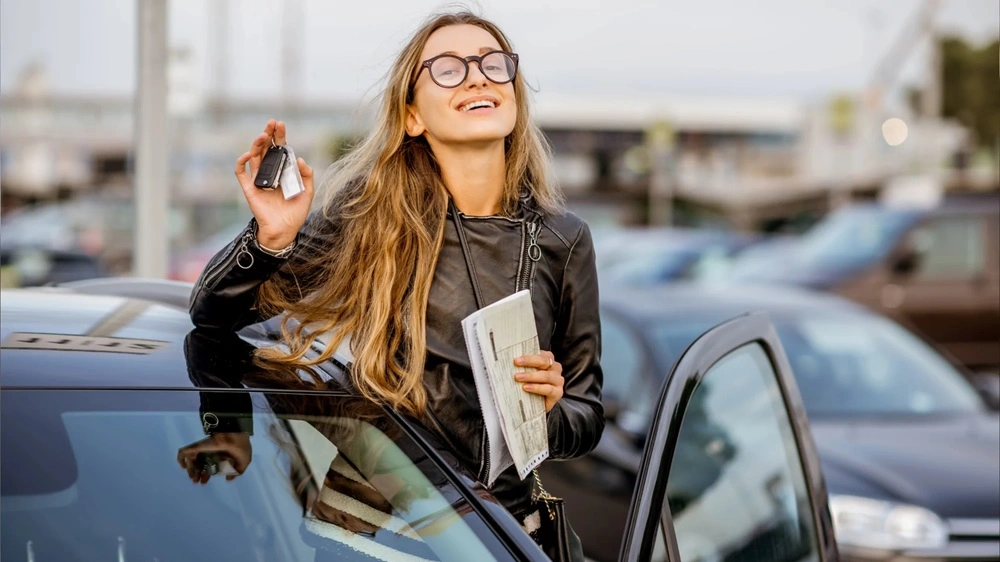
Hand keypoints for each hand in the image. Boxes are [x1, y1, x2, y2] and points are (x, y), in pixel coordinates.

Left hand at [177, 433, 251, 483]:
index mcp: (219, 456)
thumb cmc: (240, 448)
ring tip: (193, 478)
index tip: (204, 482)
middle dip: (197, 475)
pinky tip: (183, 467)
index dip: (206, 475)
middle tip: (197, 482)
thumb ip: (237, 472)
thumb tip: (228, 479)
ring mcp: (202, 449)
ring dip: (190, 471)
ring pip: (191, 461)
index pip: (209, 467)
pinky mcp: (196, 447)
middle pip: (199, 465)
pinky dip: (181, 459)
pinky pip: (183, 453)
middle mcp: (210, 453)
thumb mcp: (244, 462)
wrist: (235, 436)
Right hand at [234, 119, 314, 248]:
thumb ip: (307, 175)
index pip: (279, 149)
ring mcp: (259, 180)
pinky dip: (242, 162)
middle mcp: (270, 173)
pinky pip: (241, 173)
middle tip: (271, 124)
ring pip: (254, 157)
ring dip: (257, 144)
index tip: (280, 124)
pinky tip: (248, 154)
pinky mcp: (250, 189)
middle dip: (268, 135)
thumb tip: (299, 159)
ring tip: (263, 135)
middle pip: (266, 149)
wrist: (285, 230)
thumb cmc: (296, 212)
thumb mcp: (308, 192)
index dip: (279, 137)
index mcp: (283, 171)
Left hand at [514, 351, 562, 412]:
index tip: (516, 359)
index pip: (541, 354)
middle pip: (544, 361)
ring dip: (531, 376)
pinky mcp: (558, 393)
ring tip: (518, 377)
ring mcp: (558, 380)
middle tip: (516, 363)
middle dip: (529, 362)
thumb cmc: (531, 384)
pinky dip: (536, 388)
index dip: (528, 356)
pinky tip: (526, 388)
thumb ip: (523, 365)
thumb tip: (507, 360)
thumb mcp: (527, 372)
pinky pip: (548, 389)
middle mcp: (555, 368)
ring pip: (546, 375)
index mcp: (549, 359)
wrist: (537, 405)